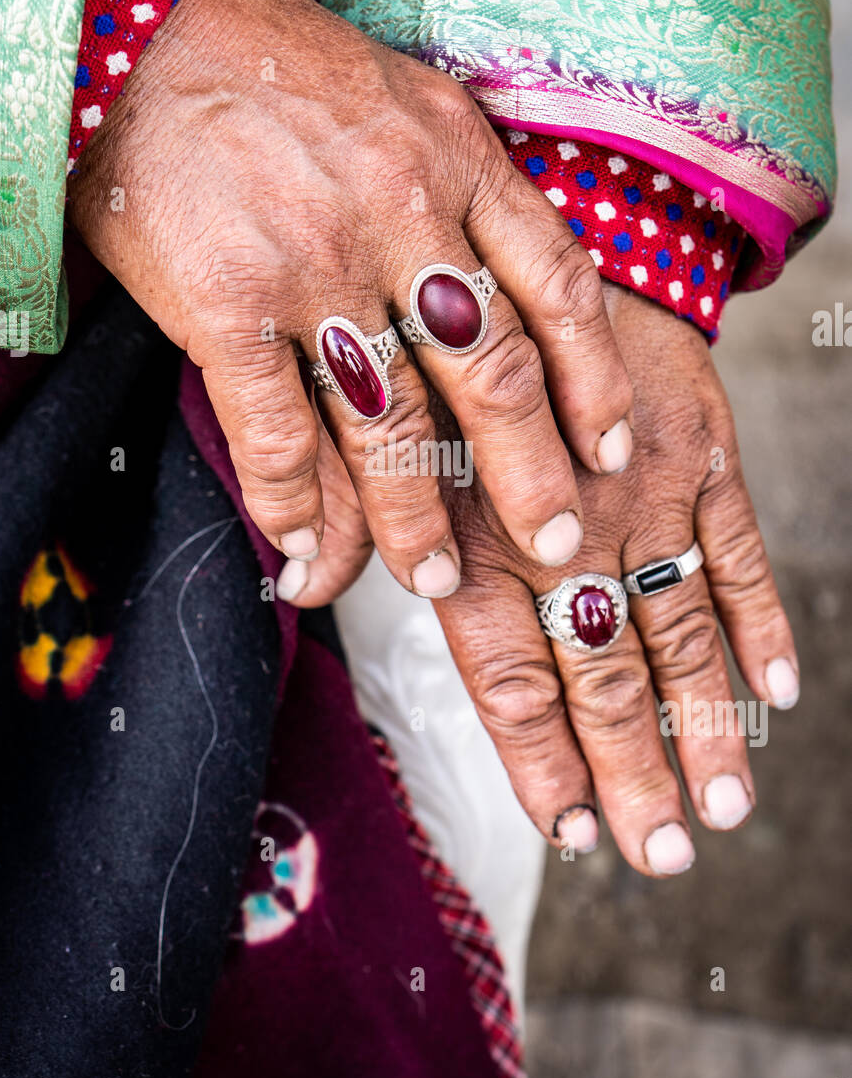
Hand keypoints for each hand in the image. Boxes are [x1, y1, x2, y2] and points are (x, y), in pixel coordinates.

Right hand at [67, 0, 632, 599]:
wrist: (137, 30)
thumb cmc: (273, 65)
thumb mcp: (402, 100)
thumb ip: (458, 191)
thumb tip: (491, 296)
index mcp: (455, 159)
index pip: (558, 286)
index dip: (595, 380)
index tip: (611, 450)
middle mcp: (400, 215)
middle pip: (491, 374)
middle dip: (529, 479)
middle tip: (554, 551)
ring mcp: (314, 264)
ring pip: (390, 422)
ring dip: (414, 519)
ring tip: (430, 579)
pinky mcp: (227, 303)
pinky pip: (278, 432)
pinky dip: (294, 505)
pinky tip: (304, 552)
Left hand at [295, 285, 797, 875]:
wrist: (562, 223)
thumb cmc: (455, 334)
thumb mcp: (391, 411)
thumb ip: (360, 504)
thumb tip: (302, 586)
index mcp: (478, 523)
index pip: (511, 671)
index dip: (541, 757)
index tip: (569, 828)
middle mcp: (566, 522)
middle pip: (603, 669)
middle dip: (632, 769)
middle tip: (660, 853)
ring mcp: (647, 491)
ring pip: (677, 628)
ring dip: (704, 724)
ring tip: (724, 808)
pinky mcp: (707, 452)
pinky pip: (739, 552)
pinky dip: (758, 622)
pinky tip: (775, 693)